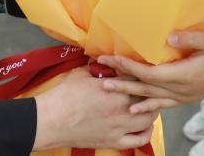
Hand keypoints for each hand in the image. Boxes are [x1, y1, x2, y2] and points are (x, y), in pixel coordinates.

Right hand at [33, 68, 156, 150]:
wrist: (52, 120)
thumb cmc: (64, 96)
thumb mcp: (82, 74)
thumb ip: (97, 69)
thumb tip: (102, 62)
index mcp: (114, 88)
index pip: (137, 78)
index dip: (139, 75)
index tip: (141, 73)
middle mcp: (121, 108)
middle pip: (147, 99)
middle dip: (149, 92)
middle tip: (149, 88)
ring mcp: (119, 127)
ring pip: (148, 119)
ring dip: (151, 111)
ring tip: (150, 106)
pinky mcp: (114, 141)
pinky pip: (139, 140)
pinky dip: (146, 133)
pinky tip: (145, 127)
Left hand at [97, 31, 203, 113]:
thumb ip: (189, 38)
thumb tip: (169, 37)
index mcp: (183, 75)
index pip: (149, 73)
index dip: (129, 67)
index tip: (112, 60)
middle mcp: (179, 89)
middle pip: (144, 87)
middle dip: (121, 81)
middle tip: (101, 78)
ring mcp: (181, 96)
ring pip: (150, 98)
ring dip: (128, 93)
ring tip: (109, 91)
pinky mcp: (184, 98)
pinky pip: (161, 104)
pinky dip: (146, 106)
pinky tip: (134, 108)